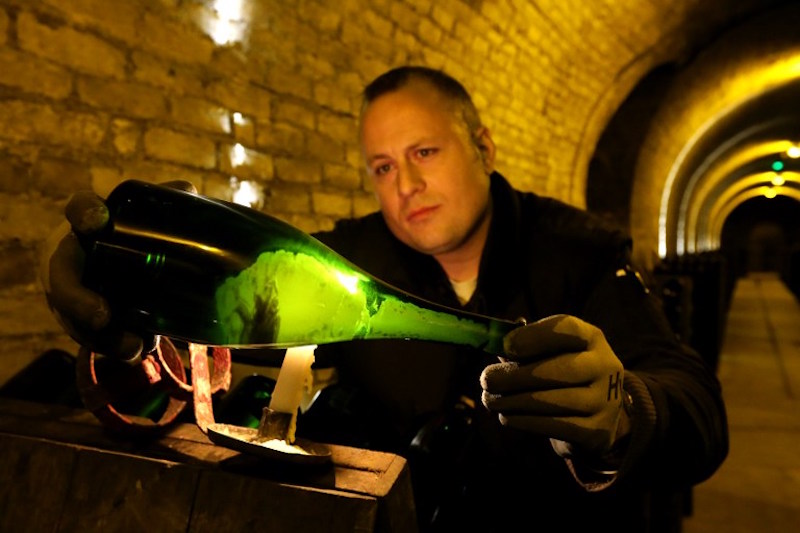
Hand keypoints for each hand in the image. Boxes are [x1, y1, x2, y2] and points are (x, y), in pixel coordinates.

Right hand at [41, 181, 195, 359]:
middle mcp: (74, 257)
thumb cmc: (132, 234)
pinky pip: (92, 337)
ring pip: (76, 317)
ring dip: (103, 336)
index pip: (79, 209)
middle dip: (78, 300)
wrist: (114, 263)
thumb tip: (188, 191)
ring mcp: (75, 291)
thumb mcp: (148, 216)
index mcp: (90, 223)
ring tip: (136, 347)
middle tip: (103, 316)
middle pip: (62, 278)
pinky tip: (139, 351)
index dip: (84, 213)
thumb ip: (168, 203)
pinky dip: (115, 346)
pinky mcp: (84, 319)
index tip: (97, 221)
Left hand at [480, 314, 629, 454]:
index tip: (505, 345)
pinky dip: (525, 421)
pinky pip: (555, 425)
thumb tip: (494, 341)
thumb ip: (524, 348)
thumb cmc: (560, 376)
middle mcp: (605, 366)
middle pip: (560, 369)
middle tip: (486, 380)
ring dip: (514, 401)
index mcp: (591, 338)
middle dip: (516, 376)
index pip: (567, 329)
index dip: (534, 336)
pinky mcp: (597, 431)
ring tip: (490, 400)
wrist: (596, 416)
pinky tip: (506, 416)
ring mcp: (606, 400)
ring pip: (554, 401)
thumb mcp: (549, 355)